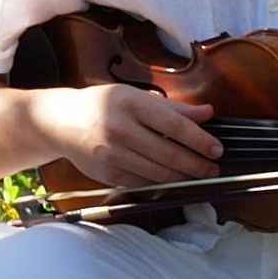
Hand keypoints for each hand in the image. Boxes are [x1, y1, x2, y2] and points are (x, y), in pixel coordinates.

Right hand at [38, 82, 224, 187]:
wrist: (60, 122)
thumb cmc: (102, 104)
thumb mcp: (134, 96)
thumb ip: (172, 107)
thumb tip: (207, 113)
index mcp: (130, 103)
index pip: (174, 125)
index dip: (199, 139)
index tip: (217, 148)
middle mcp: (120, 129)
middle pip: (169, 153)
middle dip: (197, 164)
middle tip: (213, 167)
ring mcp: (112, 154)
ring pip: (157, 172)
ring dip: (183, 176)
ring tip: (199, 174)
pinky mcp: (107, 174)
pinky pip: (142, 182)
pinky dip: (161, 182)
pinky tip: (173, 178)